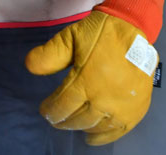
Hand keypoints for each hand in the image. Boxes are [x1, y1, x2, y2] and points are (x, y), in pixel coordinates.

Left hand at [25, 11, 157, 145]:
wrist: (132, 27)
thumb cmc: (99, 33)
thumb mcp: (69, 37)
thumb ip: (49, 55)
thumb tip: (29, 67)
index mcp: (85, 81)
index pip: (61, 106)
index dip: (50, 110)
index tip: (45, 109)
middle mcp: (103, 99)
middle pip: (77, 120)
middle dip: (63, 120)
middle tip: (57, 117)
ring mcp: (121, 106)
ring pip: (95, 127)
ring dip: (81, 127)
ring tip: (74, 122)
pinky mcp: (136, 109)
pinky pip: (118, 131)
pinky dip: (103, 137)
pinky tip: (92, 136)